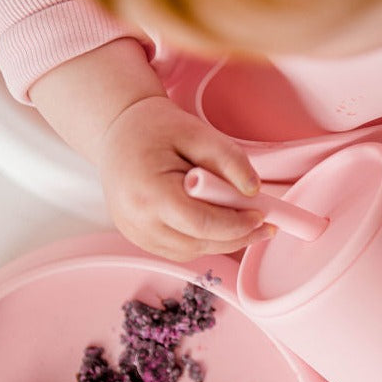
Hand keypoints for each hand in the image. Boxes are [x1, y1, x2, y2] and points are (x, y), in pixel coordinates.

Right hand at [98, 95, 272, 259]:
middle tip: (263, 224)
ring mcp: (136, 234)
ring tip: (241, 220)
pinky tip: (214, 222)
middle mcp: (137, 220)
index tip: (261, 216)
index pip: (202, 224)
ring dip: (221, 241)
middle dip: (236, 237)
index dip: (237, 225)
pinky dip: (203, 241)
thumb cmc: (154, 129)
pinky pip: (181, 250)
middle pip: (200, 243)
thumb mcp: (196, 132)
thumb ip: (228, 159)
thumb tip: (253, 190)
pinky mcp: (140, 239)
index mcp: (149, 192)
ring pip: (193, 252)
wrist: (118, 133)